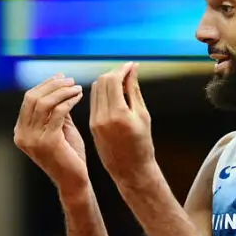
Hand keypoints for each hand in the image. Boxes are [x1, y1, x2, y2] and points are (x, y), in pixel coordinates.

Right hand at [14, 74, 87, 194]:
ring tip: (77, 87)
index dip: (45, 85)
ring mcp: (33, 139)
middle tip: (70, 79)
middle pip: (33, 98)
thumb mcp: (60, 129)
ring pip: (44, 103)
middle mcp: (22, 134)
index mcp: (21, 131)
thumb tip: (59, 86)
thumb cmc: (70, 156)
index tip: (61, 77)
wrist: (74, 181)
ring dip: (62, 91)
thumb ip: (56, 110)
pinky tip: (79, 96)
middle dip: (53, 85)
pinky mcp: (48, 141)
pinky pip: (57, 112)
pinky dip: (69, 101)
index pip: (29, 99)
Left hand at [89, 62, 153, 187]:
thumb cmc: (142, 144)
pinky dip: (103, 93)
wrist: (131, 170)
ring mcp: (95, 122)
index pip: (113, 80)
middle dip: (114, 73)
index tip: (132, 65)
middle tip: (128, 72)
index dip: (122, 69)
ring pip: (95, 90)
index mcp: (118, 115)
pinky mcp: (92, 125)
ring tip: (123, 83)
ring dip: (108, 81)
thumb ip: (134, 90)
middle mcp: (102, 117)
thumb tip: (133, 70)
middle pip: (101, 82)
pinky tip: (115, 95)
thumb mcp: (143, 115)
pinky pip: (94, 101)